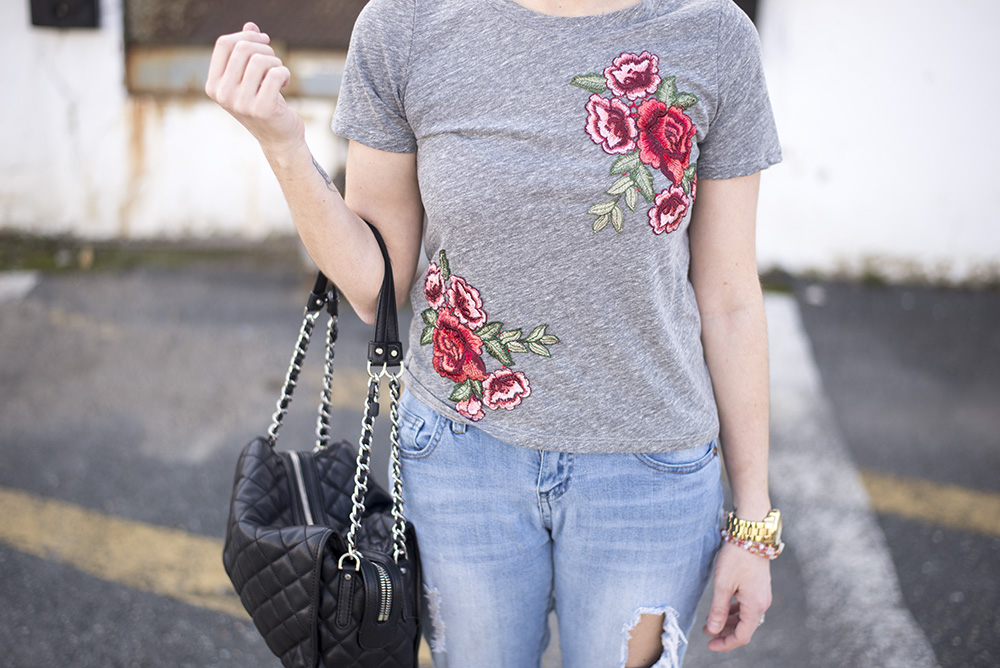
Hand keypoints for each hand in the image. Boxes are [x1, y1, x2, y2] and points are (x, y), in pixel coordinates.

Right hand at [205, 22, 304, 153]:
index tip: (264, 41)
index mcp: (213, 84)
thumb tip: (250, 25)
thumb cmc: (264, 103)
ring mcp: (240, 103)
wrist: (279, 138)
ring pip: (260, 60)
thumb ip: (247, 51)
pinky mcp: (261, 108)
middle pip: (243, 48)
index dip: (246, 35)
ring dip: (276, 62)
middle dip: (265, 48)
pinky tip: (286, 83)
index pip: (224, 44)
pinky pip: (276, 74)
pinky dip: (285, 73)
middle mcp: (222, 94)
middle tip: (275, 61)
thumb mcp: (251, 77)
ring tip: (280, 73)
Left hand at [702, 541, 771, 651]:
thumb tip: (713, 631)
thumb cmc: (736, 558)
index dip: (725, 643)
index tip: (709, 644)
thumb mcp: (722, 585)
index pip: (741, 636)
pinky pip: (747, 607)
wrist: (751, 535)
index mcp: (755, 607)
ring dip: (729, 623)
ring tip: (710, 623)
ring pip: (745, 618)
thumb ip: (718, 610)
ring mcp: (762, 596)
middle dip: (725, 634)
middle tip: (706, 634)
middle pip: (744, 629)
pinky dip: (734, 612)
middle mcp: (762, 604)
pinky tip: (722, 609)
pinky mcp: (758, 588)